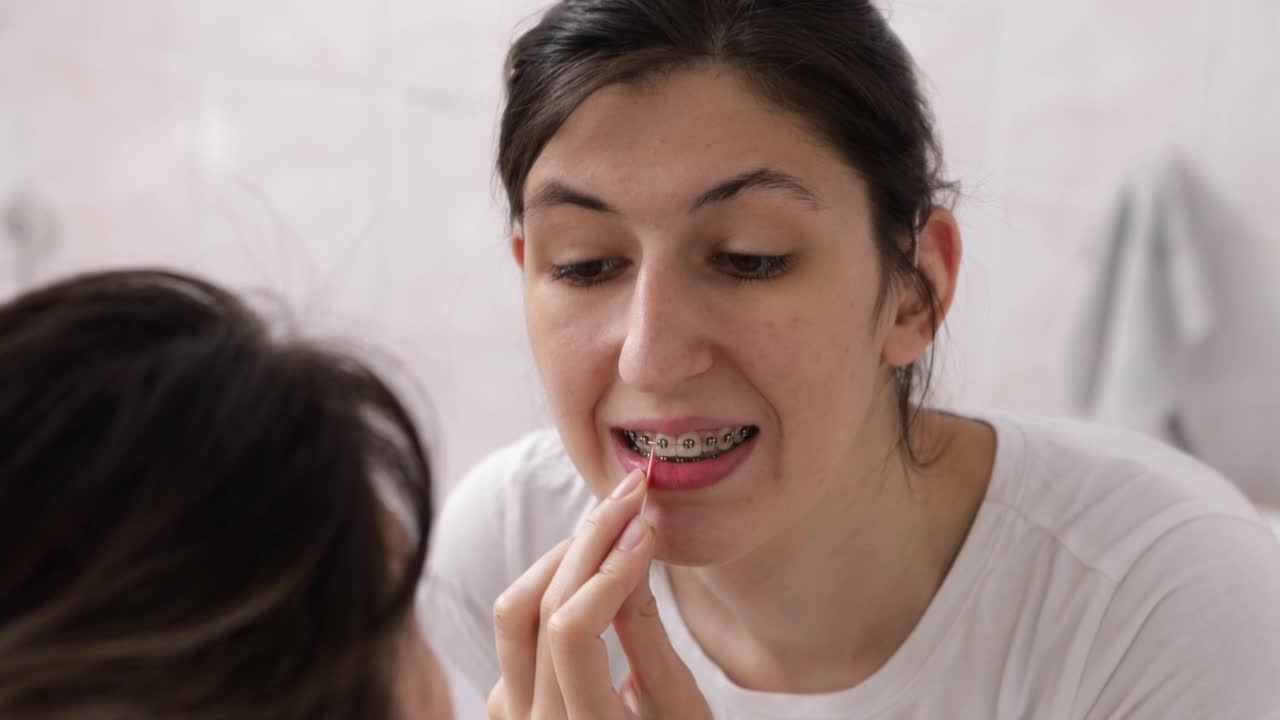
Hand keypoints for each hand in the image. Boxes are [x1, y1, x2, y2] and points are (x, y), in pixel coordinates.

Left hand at [487, 468, 712, 718]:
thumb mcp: (679, 710)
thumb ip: (648, 637)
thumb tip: (632, 551)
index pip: (571, 631)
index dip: (608, 568)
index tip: (646, 528)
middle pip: (537, 607)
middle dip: (587, 541)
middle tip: (630, 497)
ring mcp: (509, 714)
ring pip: (513, 611)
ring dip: (561, 558)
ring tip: (610, 528)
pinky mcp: (506, 700)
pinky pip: (514, 629)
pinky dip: (552, 586)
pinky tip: (591, 569)